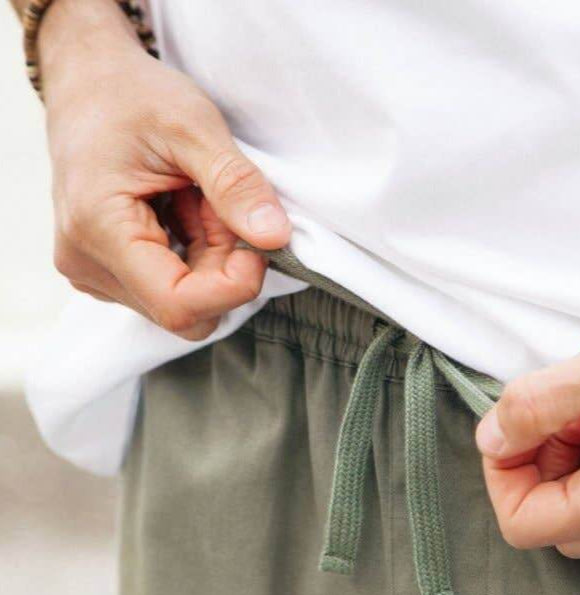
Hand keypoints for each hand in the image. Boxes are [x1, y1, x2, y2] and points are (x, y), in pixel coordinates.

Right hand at [40, 0, 290, 339]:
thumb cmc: (132, 95)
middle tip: (224, 209)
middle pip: (185, 309)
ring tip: (200, 200)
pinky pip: (169, 288)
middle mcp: (86, 263)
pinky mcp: (108, 271)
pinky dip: (195, 256)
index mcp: (97, 229)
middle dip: (224, 269)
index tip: (259, 245)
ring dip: (210, 258)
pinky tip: (187, 212)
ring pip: (182, 302)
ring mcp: (93, 272)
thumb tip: (275, 238)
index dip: (232, 287)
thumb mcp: (194, 126)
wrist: (88, 81)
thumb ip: (236, 185)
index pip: (178, 304)